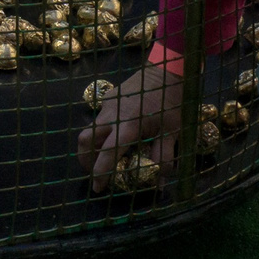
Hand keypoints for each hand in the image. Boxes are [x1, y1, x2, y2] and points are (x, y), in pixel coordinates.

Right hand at [75, 57, 184, 189]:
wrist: (167, 70)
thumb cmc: (172, 102)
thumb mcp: (173, 133)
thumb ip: (164, 158)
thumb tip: (159, 182)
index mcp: (127, 126)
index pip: (107, 154)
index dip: (100, 173)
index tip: (98, 188)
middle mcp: (111, 116)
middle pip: (85, 140)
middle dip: (86, 159)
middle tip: (95, 171)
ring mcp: (108, 105)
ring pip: (91, 129)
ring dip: (93, 146)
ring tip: (105, 156)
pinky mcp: (109, 97)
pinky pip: (100, 118)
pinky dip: (103, 132)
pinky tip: (118, 134)